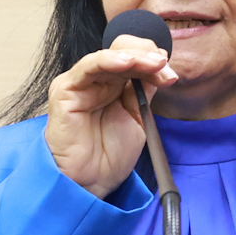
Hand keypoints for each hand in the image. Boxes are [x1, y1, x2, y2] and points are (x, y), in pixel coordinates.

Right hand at [44, 36, 176, 197]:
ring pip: (109, 56)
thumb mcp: (137, 118)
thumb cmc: (110, 155)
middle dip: (148, 57)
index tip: (170, 73)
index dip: (153, 61)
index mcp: (114, 85)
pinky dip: (109, 60)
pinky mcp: (65, 89)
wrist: (91, 182)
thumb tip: (161, 67)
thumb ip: (144, 91)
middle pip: (123, 52)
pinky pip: (88, 66)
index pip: (134, 59)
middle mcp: (97, 80)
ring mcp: (81, 83)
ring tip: (155, 64)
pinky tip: (128, 62)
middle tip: (165, 67)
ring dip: (136, 57)